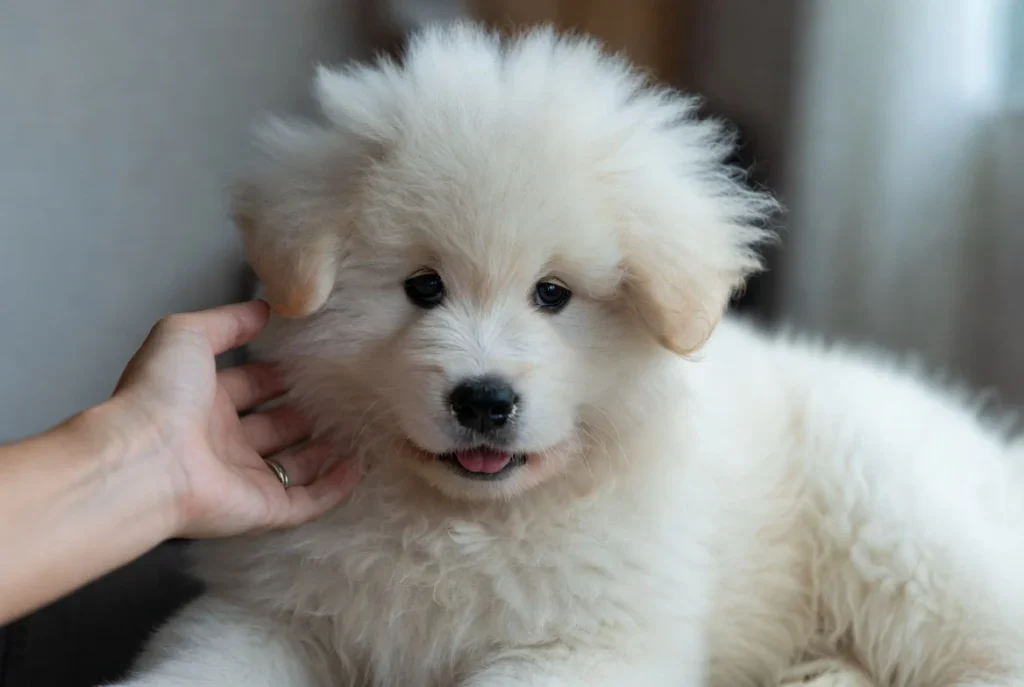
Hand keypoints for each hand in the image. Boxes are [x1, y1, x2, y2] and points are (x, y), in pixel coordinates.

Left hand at [106, 300, 357, 537]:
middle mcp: (224, 443)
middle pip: (276, 426)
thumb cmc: (162, 393)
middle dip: (307, 411)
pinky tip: (361, 465)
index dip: (279, 374)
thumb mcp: (187, 335)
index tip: (315, 359)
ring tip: (361, 425)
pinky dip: (335, 486)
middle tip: (345, 392)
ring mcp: (245, 479)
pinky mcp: (265, 510)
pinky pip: (308, 500)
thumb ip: (227, 321)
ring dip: (326, 448)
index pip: (249, 386)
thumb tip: (265, 309)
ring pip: (295, 464)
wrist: (146, 460)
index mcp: (203, 403)